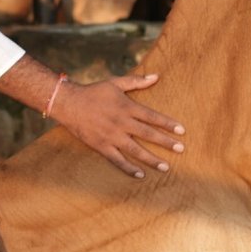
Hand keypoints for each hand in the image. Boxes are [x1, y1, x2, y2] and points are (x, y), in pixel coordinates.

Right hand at [49, 73, 184, 177]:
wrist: (69, 103)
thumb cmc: (93, 92)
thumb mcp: (115, 83)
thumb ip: (136, 81)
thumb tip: (156, 76)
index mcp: (127, 107)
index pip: (152, 116)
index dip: (167, 124)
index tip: (182, 131)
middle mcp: (121, 123)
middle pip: (148, 134)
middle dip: (166, 142)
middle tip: (181, 149)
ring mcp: (111, 136)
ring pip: (135, 150)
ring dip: (152, 159)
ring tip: (166, 167)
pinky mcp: (102, 146)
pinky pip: (117, 160)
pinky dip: (129, 168)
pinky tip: (141, 175)